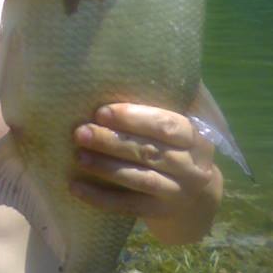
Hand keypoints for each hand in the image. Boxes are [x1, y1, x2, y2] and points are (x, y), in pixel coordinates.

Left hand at [71, 103, 221, 239]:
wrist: (196, 203)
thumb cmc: (179, 150)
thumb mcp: (183, 125)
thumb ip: (171, 97)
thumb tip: (152, 59)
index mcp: (196, 136)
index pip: (167, 125)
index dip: (134, 118)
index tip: (101, 111)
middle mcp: (192, 166)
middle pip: (149, 151)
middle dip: (112, 140)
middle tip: (81, 132)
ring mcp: (177, 192)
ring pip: (139, 178)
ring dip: (106, 167)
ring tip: (78, 155)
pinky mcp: (160, 213)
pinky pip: (128, 205)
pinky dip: (100, 197)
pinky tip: (76, 187)